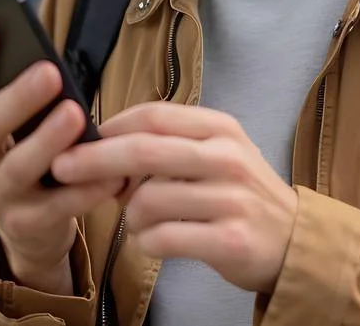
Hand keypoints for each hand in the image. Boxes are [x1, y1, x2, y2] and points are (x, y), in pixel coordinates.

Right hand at [0, 24, 124, 292]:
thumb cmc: (31, 157)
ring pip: (19, 166)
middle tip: (50, 72)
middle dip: (18, 97)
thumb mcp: (19, 127)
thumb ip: (25, 98)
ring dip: (47, 139)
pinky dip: (85, 189)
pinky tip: (110, 173)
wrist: (33, 229)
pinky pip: (58, 206)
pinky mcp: (27, 225)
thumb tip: (47, 59)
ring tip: (76, 114)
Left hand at [49, 102, 297, 295]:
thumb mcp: (214, 155)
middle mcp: (227, 157)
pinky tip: (155, 242)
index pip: (152, 116)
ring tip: (142, 223)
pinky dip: (147, 242)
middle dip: (94, 159)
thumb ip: (166, 145)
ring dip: (129, 216)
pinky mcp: (230, 240)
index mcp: (219, 128)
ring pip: (148, 200)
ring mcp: (231, 199)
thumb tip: (100, 144)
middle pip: (143, 151)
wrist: (296, 242)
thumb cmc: (239, 195)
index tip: (75, 138)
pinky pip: (163, 238)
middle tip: (63, 168)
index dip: (108, 126)